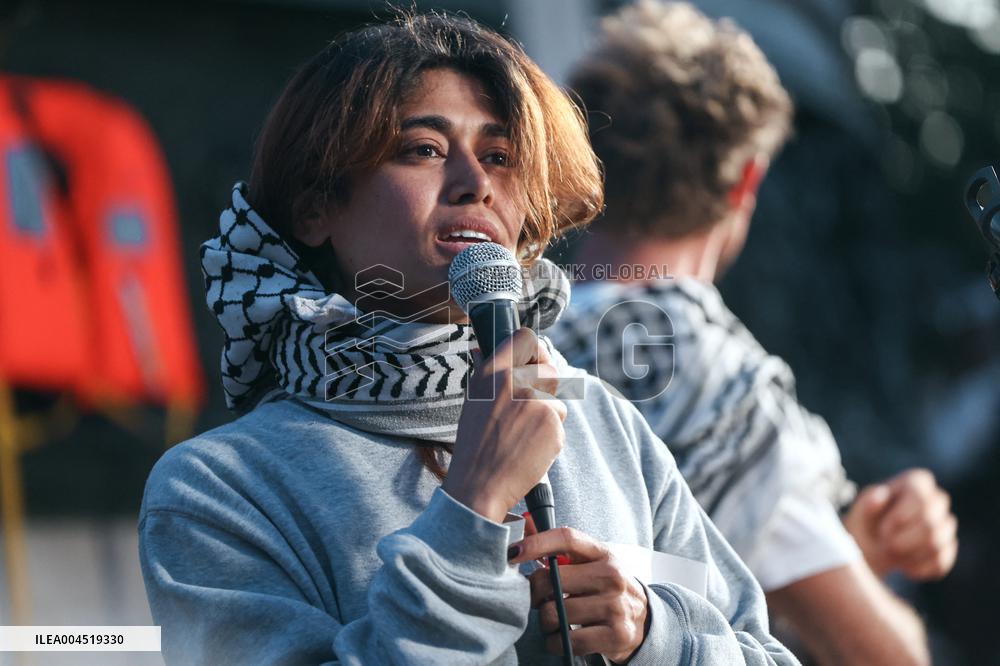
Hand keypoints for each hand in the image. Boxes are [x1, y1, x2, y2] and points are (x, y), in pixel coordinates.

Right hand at [443, 328, 565, 522]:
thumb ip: (488, 374)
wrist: (480, 485)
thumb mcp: (473, 401)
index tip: (534, 362)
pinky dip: (550, 437)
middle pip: (550, 369)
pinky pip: (559, 424)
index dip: (534, 350)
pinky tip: (529, 448)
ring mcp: (536, 403)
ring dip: (547, 416)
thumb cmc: (474, 445)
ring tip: (522, 435)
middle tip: (530, 408)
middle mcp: (515, 383)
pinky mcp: (552, 424)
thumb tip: (483, 346)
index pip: (525, 338)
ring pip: (557, 401)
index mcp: (491, 373)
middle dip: (546, 387)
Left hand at [508, 527, 649, 662]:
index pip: (567, 538)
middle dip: (535, 594)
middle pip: (552, 580)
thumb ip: (563, 554)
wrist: (646, 621)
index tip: (513, 553)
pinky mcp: (615, 635)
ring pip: (555, 614)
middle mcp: (612, 576)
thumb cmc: (609, 590)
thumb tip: (519, 545)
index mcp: (604, 554)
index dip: (536, 543)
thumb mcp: (594, 565)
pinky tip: (561, 637)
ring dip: (545, 622)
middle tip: (537, 600)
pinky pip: (567, 641)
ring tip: (553, 620)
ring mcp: (615, 606)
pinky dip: (555, 642)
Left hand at [843, 468, 957, 580]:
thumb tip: (880, 494)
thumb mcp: (859, 511)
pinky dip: (918, 569)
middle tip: (884, 546)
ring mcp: (945, 524)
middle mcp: (936, 500)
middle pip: (931, 523)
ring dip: (908, 555)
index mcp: (915, 482)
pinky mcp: (948, 549)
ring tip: (889, 554)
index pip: (920, 496)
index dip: (901, 516)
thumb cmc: (863, 523)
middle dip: (903, 541)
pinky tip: (902, 566)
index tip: (883, 529)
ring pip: (937, 544)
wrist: (869, 548)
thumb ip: (868, 502)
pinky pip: (940, 563)